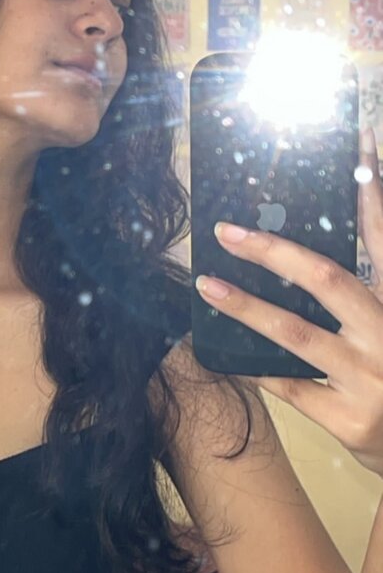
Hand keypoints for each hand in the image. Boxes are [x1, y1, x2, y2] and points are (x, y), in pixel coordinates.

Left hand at [195, 127, 382, 478]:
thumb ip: (367, 301)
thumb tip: (306, 265)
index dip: (373, 199)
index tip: (357, 154)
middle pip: (328, 280)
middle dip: (274, 252)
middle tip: (229, 231)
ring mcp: (369, 379)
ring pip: (295, 334)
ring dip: (245, 306)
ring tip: (207, 285)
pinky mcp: (347, 419)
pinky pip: (287, 385)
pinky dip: (252, 365)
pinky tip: (221, 350)